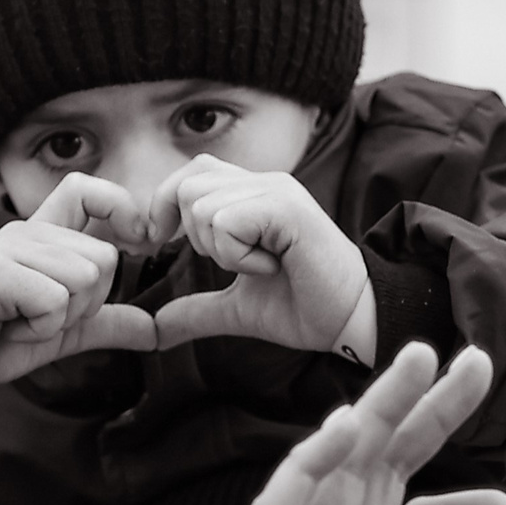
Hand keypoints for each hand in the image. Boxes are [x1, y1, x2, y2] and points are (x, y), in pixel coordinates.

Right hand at [0, 174, 157, 401]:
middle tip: (42, 316)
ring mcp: (8, 248)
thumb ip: (106, 323)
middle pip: (103, 257)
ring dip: (60, 318)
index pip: (87, 190)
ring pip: (83, 278)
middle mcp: (26, 232)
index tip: (138, 244)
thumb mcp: (64, 332)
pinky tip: (9, 327)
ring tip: (22, 321)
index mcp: (43, 236)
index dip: (120, 208)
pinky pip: (53, 299)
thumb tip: (156, 330)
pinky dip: (40, 327)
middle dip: (86, 303)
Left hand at [146, 156, 372, 358]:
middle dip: (195, 238)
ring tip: (262, 265)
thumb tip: (154, 330)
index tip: (161, 244)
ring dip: (222, 251)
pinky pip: (226, 223)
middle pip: (186, 188)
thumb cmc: (303, 307)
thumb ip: (196, 311)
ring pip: (202, 206)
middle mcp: (262, 182)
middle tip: (239, 262)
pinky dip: (239, 256)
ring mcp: (276, 190)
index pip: (188, 174)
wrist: (351, 320)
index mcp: (250, 195)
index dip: (164, 206)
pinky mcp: (286, 207)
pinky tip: (272, 265)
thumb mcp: (237, 310)